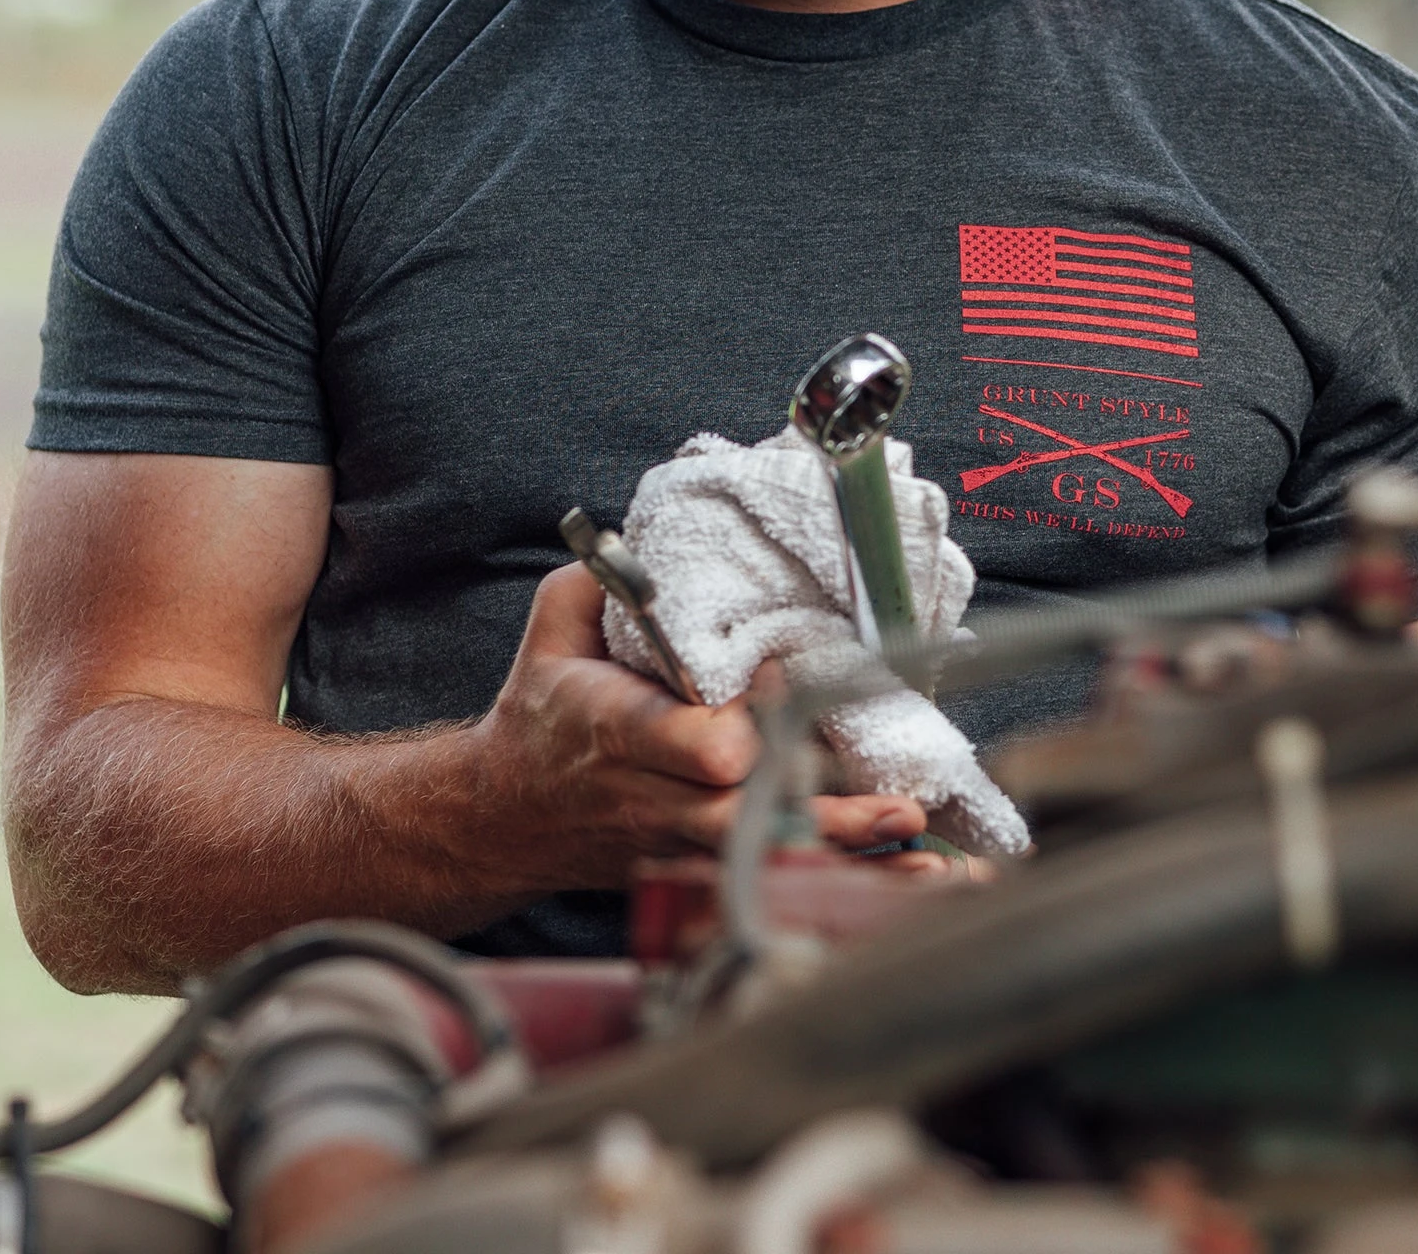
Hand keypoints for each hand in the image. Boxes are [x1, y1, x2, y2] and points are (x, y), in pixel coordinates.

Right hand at [467, 565, 926, 892]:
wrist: (506, 816)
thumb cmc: (542, 711)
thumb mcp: (553, 629)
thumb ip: (602, 584)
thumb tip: (649, 542)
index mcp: (619, 730)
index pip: (695, 745)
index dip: (747, 726)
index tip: (787, 684)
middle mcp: (653, 795)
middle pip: (746, 811)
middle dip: (820, 804)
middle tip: (894, 800)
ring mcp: (677, 838)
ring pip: (767, 851)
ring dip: (845, 844)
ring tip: (912, 835)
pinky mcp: (696, 860)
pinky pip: (771, 872)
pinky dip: (839, 873)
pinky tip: (904, 872)